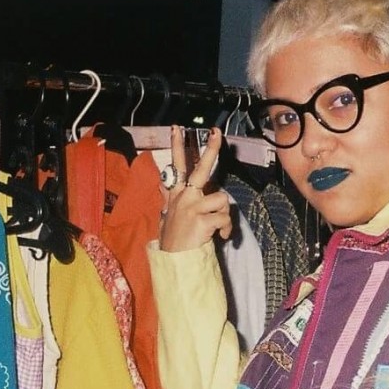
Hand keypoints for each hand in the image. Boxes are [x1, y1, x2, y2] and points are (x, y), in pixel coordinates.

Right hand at [158, 126, 233, 251]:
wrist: (174, 260)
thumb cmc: (174, 238)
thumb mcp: (166, 214)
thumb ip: (166, 196)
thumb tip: (161, 183)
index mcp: (176, 195)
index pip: (176, 166)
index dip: (176, 146)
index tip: (178, 128)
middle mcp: (183, 197)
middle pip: (200, 169)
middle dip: (210, 150)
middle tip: (216, 133)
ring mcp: (192, 208)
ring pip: (222, 199)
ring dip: (224, 216)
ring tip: (217, 228)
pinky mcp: (202, 220)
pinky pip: (225, 218)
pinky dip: (227, 230)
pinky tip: (220, 237)